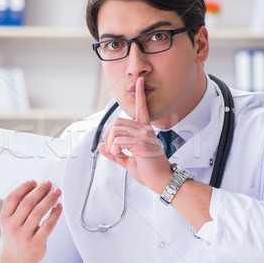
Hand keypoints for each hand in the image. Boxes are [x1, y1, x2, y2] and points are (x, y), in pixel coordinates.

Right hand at [0, 180, 62, 262]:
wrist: (15, 261)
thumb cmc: (15, 238)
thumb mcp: (9, 222)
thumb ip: (17, 207)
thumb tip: (35, 188)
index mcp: (5, 219)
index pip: (12, 198)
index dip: (24, 187)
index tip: (34, 182)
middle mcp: (13, 226)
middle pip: (28, 202)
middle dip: (40, 190)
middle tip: (48, 184)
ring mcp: (24, 235)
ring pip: (39, 211)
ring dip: (50, 199)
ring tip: (56, 192)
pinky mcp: (36, 243)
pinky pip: (48, 225)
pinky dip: (55, 213)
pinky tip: (58, 207)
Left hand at [98, 77, 172, 191]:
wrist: (162, 181)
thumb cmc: (149, 171)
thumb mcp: (127, 161)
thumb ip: (114, 153)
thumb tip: (101, 146)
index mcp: (144, 131)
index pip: (141, 108)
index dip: (140, 94)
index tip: (139, 81)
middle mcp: (145, 130)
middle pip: (117, 122)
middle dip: (109, 136)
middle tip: (114, 149)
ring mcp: (144, 135)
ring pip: (115, 131)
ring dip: (111, 144)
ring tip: (119, 154)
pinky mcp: (142, 143)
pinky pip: (118, 141)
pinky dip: (115, 150)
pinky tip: (123, 155)